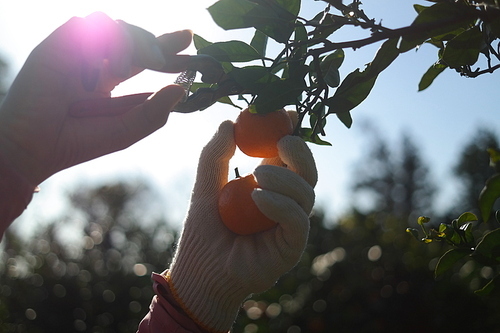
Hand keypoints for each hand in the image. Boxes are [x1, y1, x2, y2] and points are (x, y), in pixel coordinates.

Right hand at [0, 12, 190, 186]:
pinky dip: (103, 41)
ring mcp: (76, 52)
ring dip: (130, 41)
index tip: (189, 41)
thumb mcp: (125, 131)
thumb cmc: (78, 142)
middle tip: (164, 59)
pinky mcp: (57, 45)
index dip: (166, 46)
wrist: (35, 150)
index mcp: (109, 78)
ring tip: (129, 67)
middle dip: (155, 43)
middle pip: (133, 36)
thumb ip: (153, 112)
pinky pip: (86, 25)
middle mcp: (94, 61)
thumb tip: (181, 89)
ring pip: (112, 24)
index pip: (142, 55)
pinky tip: (107, 66)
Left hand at [166, 120, 316, 331]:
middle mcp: (284, 203)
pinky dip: (279, 203)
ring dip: (285, 177)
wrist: (198, 273)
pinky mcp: (291, 246)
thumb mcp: (205, 187)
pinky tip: (257, 197)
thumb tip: (227, 123)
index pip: (289, 157)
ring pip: (307, 192)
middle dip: (299, 152)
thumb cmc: (203, 233)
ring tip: (256, 173)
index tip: (286, 114)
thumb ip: (214, 156)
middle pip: (308, 171)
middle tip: (280, 141)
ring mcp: (290, 225)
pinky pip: (297, 219)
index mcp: (269, 187)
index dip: (291, 134)